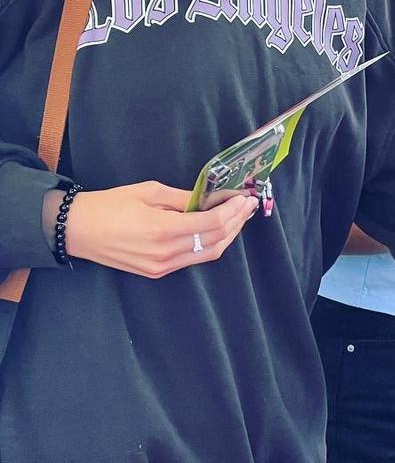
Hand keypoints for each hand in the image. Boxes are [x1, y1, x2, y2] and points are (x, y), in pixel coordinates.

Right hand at [61, 182, 258, 278]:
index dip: (234, 210)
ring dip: (228, 235)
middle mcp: (165, 253)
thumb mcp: (149, 191)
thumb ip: (184, 197)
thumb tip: (211, 197)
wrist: (75, 230)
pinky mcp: (156, 272)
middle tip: (248, 205)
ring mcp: (161, 267)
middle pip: (216, 240)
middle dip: (237, 222)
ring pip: (208, 253)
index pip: (213, 223)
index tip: (244, 196)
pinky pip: (192, 259)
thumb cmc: (110, 205)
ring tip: (238, 216)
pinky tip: (217, 229)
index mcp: (163, 230)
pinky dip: (210, 244)